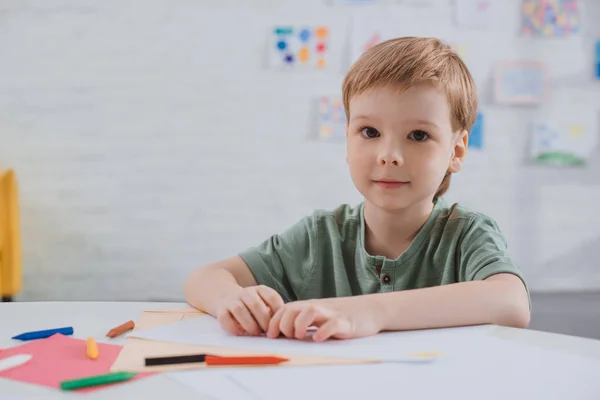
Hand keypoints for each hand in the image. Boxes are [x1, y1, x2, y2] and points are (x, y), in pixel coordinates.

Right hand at [216, 285, 283, 335]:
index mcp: (259, 289)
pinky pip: (224, 317)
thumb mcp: (263, 303)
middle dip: (263, 321)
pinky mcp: (220, 309)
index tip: (279, 323)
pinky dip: (232, 327)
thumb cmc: (250, 305)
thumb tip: (283, 326)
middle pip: (255, 304)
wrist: (224, 295)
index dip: (277, 311)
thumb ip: (272, 312)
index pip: (271, 297)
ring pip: (239, 309)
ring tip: (255, 333)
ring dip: (249, 324)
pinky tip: (240, 333)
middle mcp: (245, 292)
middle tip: (267, 332)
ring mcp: (232, 300)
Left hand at [266, 297, 381, 341]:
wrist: (370, 309)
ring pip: (310, 311)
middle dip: (285, 324)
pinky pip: (332, 324)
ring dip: (300, 324)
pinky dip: (323, 331)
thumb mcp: (320, 316)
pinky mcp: (345, 322)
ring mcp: (332, 314)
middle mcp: (318, 308)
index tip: (270, 335)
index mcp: (309, 307)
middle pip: (293, 308)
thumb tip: (282, 334)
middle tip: (288, 337)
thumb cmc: (342, 316)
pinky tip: (318, 338)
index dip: (274, 322)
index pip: (285, 309)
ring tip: (300, 336)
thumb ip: (303, 321)